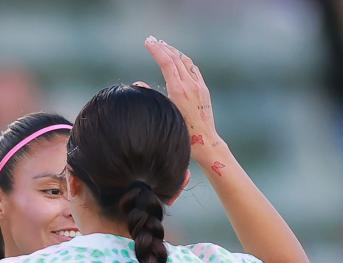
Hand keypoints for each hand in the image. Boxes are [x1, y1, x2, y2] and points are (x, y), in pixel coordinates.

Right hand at [144, 36, 220, 162]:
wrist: (205, 142)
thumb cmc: (182, 133)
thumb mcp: (164, 114)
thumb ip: (151, 96)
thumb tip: (138, 83)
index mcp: (179, 90)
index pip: (167, 62)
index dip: (156, 50)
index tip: (147, 42)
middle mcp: (190, 85)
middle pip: (175, 58)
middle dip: (163, 47)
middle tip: (152, 40)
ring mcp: (199, 86)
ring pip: (185, 62)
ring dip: (174, 52)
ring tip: (164, 46)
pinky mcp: (203, 90)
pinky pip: (193, 69)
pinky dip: (183, 61)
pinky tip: (179, 60)